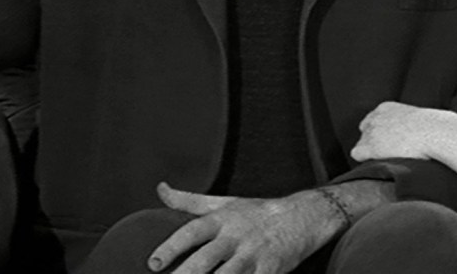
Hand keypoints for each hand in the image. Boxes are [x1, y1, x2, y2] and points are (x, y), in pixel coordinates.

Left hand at [148, 182, 342, 273]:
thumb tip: (161, 189)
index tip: (153, 263)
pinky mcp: (270, 271)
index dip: (172, 246)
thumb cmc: (257, 212)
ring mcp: (254, 255)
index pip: (193, 231)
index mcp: (223, 219)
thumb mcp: (224, 202)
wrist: (303, 217)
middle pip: (207, 258)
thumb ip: (190, 200)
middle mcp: (237, 236)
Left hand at [351, 101, 456, 162]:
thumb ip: (408, 122)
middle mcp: (375, 116)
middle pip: (364, 131)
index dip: (380, 132)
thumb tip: (416, 134)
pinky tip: (381, 162)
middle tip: (390, 150)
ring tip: (389, 157)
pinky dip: (366, 159)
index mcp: (386, 107)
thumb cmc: (434, 129)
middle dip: (374, 140)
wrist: (435, 133)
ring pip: (362, 143)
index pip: (372, 120)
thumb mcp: (418, 119)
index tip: (390, 140)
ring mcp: (371, 130)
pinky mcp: (370, 145)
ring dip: (372, 151)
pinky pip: (357, 154)